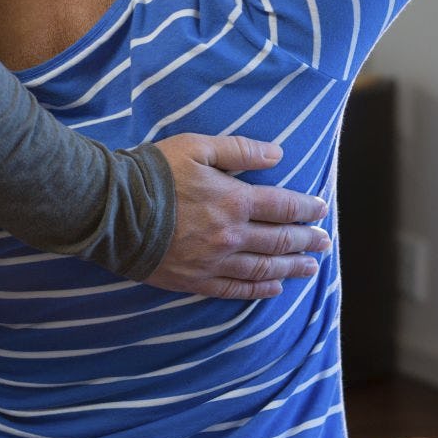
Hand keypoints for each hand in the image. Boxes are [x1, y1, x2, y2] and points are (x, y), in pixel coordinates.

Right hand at [144, 134, 330, 298]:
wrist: (112, 209)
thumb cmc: (153, 173)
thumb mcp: (196, 147)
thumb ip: (239, 150)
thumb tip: (277, 154)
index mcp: (234, 200)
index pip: (283, 207)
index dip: (306, 208)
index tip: (321, 209)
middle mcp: (231, 235)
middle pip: (280, 240)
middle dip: (306, 241)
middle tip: (325, 242)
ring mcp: (214, 262)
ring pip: (264, 269)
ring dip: (291, 268)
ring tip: (310, 268)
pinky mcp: (196, 280)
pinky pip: (236, 290)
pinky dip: (259, 290)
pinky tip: (274, 289)